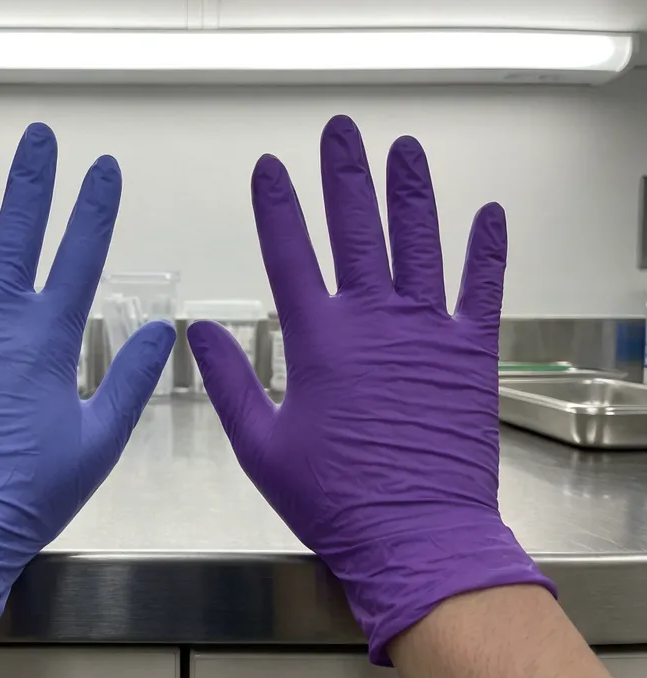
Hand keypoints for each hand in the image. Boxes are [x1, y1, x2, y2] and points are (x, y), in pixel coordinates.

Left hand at [0, 124, 174, 658]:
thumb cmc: (31, 490)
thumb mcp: (100, 439)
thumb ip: (132, 379)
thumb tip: (166, 330)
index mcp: (48, 339)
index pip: (80, 256)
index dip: (95, 208)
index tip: (104, 168)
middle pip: (19, 234)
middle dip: (33, 181)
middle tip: (39, 136)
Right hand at [188, 115, 552, 664]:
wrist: (414, 534)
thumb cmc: (332, 497)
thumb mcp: (260, 445)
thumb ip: (229, 383)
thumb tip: (199, 331)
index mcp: (318, 341)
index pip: (289, 255)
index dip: (276, 207)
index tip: (268, 167)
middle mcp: (373, 321)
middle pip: (356, 231)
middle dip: (344, 176)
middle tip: (341, 131)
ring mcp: (426, 332)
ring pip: (419, 244)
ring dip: (410, 193)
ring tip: (404, 149)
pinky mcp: (469, 352)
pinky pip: (482, 289)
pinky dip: (487, 251)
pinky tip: (490, 214)